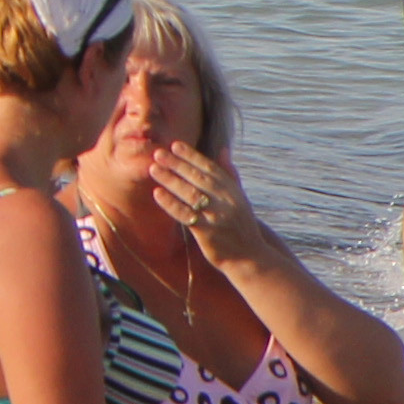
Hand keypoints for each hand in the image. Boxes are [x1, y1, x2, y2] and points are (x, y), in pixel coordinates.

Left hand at [148, 145, 254, 262]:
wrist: (251, 257)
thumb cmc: (242, 226)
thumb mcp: (240, 198)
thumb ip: (230, 175)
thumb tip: (223, 149)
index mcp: (234, 191)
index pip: (210, 168)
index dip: (192, 156)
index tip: (175, 145)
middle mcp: (226, 201)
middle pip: (198, 178)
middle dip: (177, 164)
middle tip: (157, 153)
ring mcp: (217, 216)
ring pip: (190, 193)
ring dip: (170, 180)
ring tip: (153, 168)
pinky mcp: (207, 232)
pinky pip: (185, 214)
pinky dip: (170, 203)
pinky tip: (158, 193)